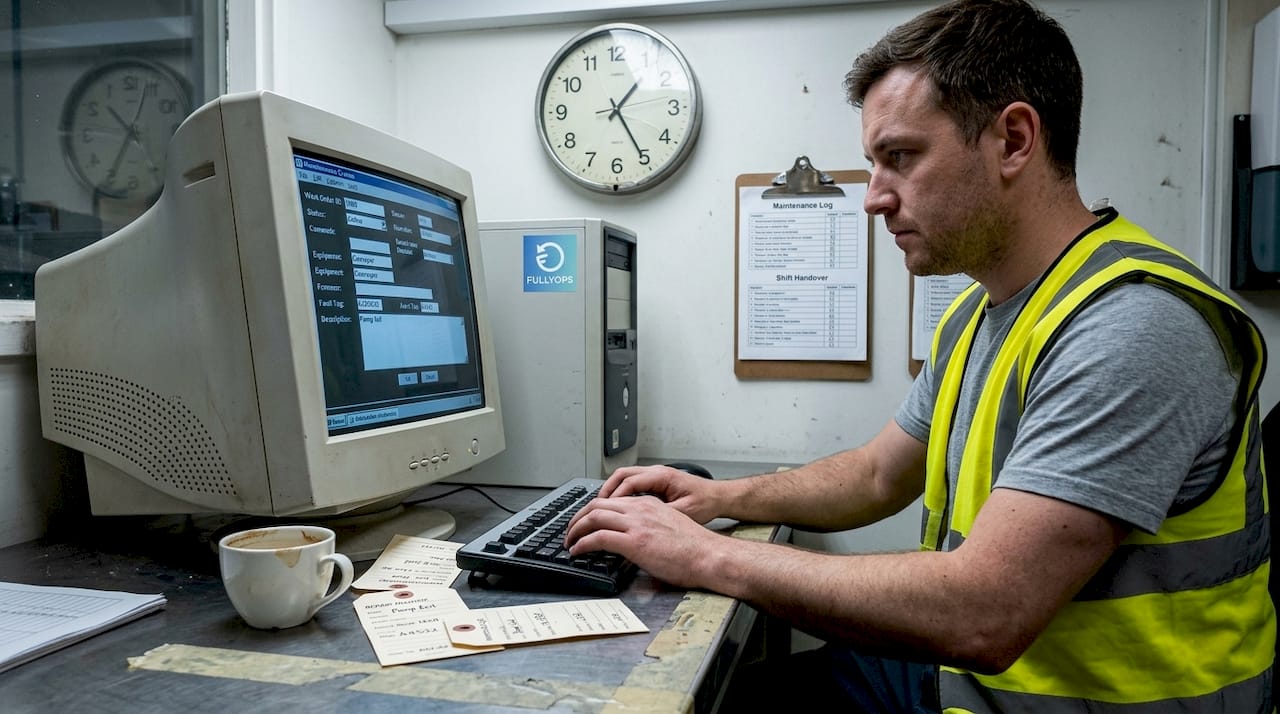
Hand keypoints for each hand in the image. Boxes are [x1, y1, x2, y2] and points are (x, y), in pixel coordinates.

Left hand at [563, 493, 723, 589]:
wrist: (710, 556)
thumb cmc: (697, 549)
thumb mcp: (670, 527)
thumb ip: (651, 528)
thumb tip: (638, 541)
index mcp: (649, 504)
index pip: (612, 501)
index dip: (593, 511)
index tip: (585, 522)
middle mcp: (640, 509)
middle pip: (597, 504)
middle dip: (578, 517)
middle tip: (570, 530)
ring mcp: (637, 524)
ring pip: (593, 517)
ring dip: (575, 529)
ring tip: (569, 541)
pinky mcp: (634, 542)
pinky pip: (598, 538)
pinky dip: (582, 544)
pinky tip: (577, 551)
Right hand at [595, 464, 721, 523]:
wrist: (719, 497)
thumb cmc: (706, 502)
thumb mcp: (684, 512)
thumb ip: (661, 515)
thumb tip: (640, 524)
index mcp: (662, 477)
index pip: (629, 483)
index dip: (613, 498)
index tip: (602, 512)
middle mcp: (656, 472)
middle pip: (621, 475)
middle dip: (605, 492)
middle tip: (593, 509)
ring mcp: (656, 475)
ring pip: (624, 477)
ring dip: (611, 491)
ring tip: (599, 508)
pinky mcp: (656, 482)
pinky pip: (632, 484)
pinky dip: (621, 494)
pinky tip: (616, 508)